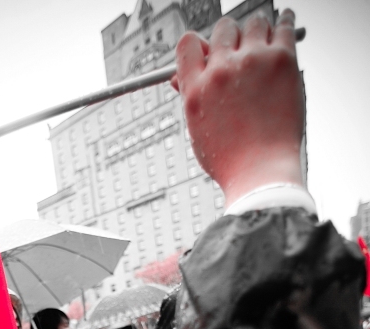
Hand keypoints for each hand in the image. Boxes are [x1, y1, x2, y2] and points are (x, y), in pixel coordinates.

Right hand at [171, 9, 303, 206]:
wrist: (262, 174)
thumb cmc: (231, 161)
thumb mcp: (199, 131)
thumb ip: (191, 98)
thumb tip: (176, 78)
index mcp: (196, 88)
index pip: (189, 43)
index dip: (201, 45)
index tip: (214, 51)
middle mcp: (220, 70)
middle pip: (223, 29)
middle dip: (232, 40)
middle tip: (243, 53)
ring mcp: (251, 62)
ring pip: (253, 22)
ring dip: (258, 31)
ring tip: (265, 44)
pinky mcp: (281, 60)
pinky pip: (283, 24)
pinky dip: (284, 20)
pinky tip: (286, 21)